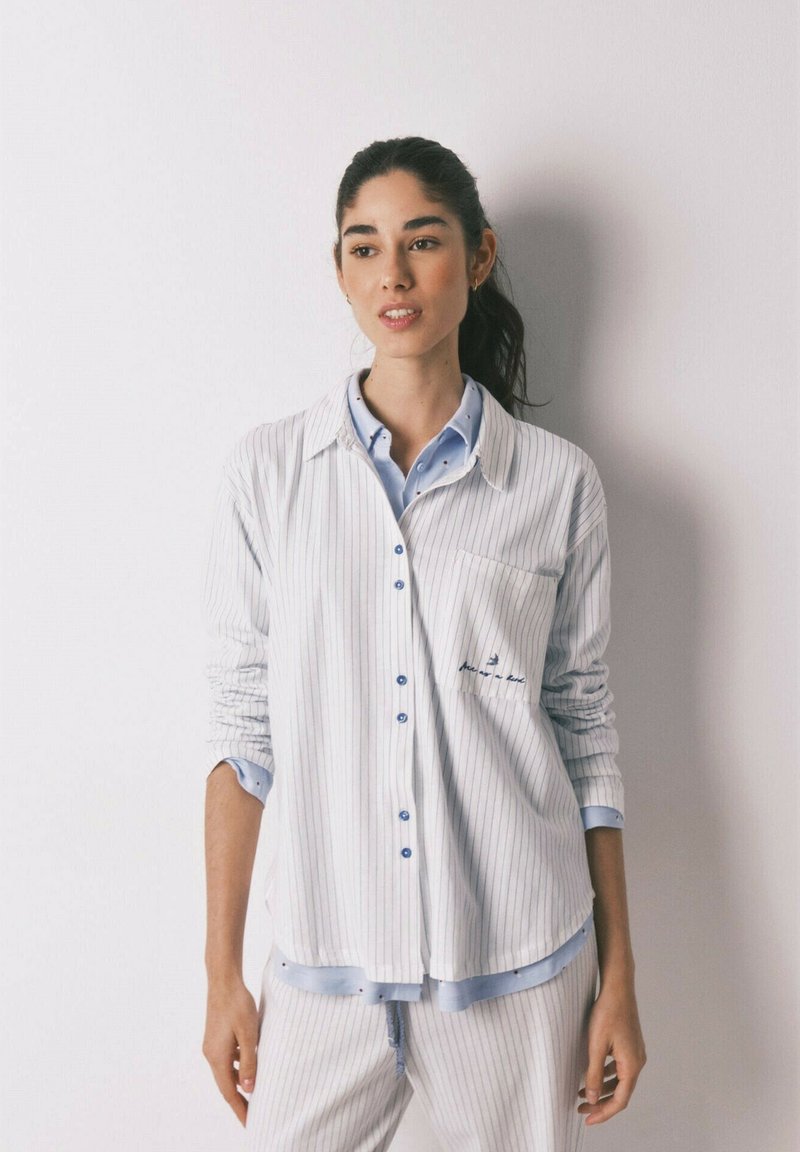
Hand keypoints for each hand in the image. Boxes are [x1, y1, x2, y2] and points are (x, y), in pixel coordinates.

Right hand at [202, 975, 259, 1125]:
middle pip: (226, 1084)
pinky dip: (237, 1067)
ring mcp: (212, 1045)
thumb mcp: (249, 1034)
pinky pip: (227, 1059)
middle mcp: (211, 1054)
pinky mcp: (215, 1037)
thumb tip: (249, 1088)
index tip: (249, 1123)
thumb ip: (249, 1062)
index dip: (239, 1109)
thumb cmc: (237, 1004)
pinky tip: (249, 1063)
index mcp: (218, 1057)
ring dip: (239, 1083)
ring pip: (226, 1071)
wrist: (223, 981)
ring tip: (254, 1093)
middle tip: (252, 1115)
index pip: (229, 1092)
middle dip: (239, 1101)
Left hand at [577, 979, 645, 1125]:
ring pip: (619, 1080)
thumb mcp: (596, 1045)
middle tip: (581, 1109)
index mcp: (632, 1065)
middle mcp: (637, 1061)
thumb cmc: (607, 1013)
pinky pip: (619, 1068)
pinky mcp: (630, 1044)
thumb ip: (593, 1073)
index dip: (604, 1113)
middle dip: (601, 1103)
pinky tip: (591, 1074)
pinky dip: (606, 1075)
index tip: (587, 1119)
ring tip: (582, 1094)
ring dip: (602, 1089)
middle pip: (620, 1092)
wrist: (618, 987)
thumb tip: (592, 1098)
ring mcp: (635, 1052)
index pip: (620, 1100)